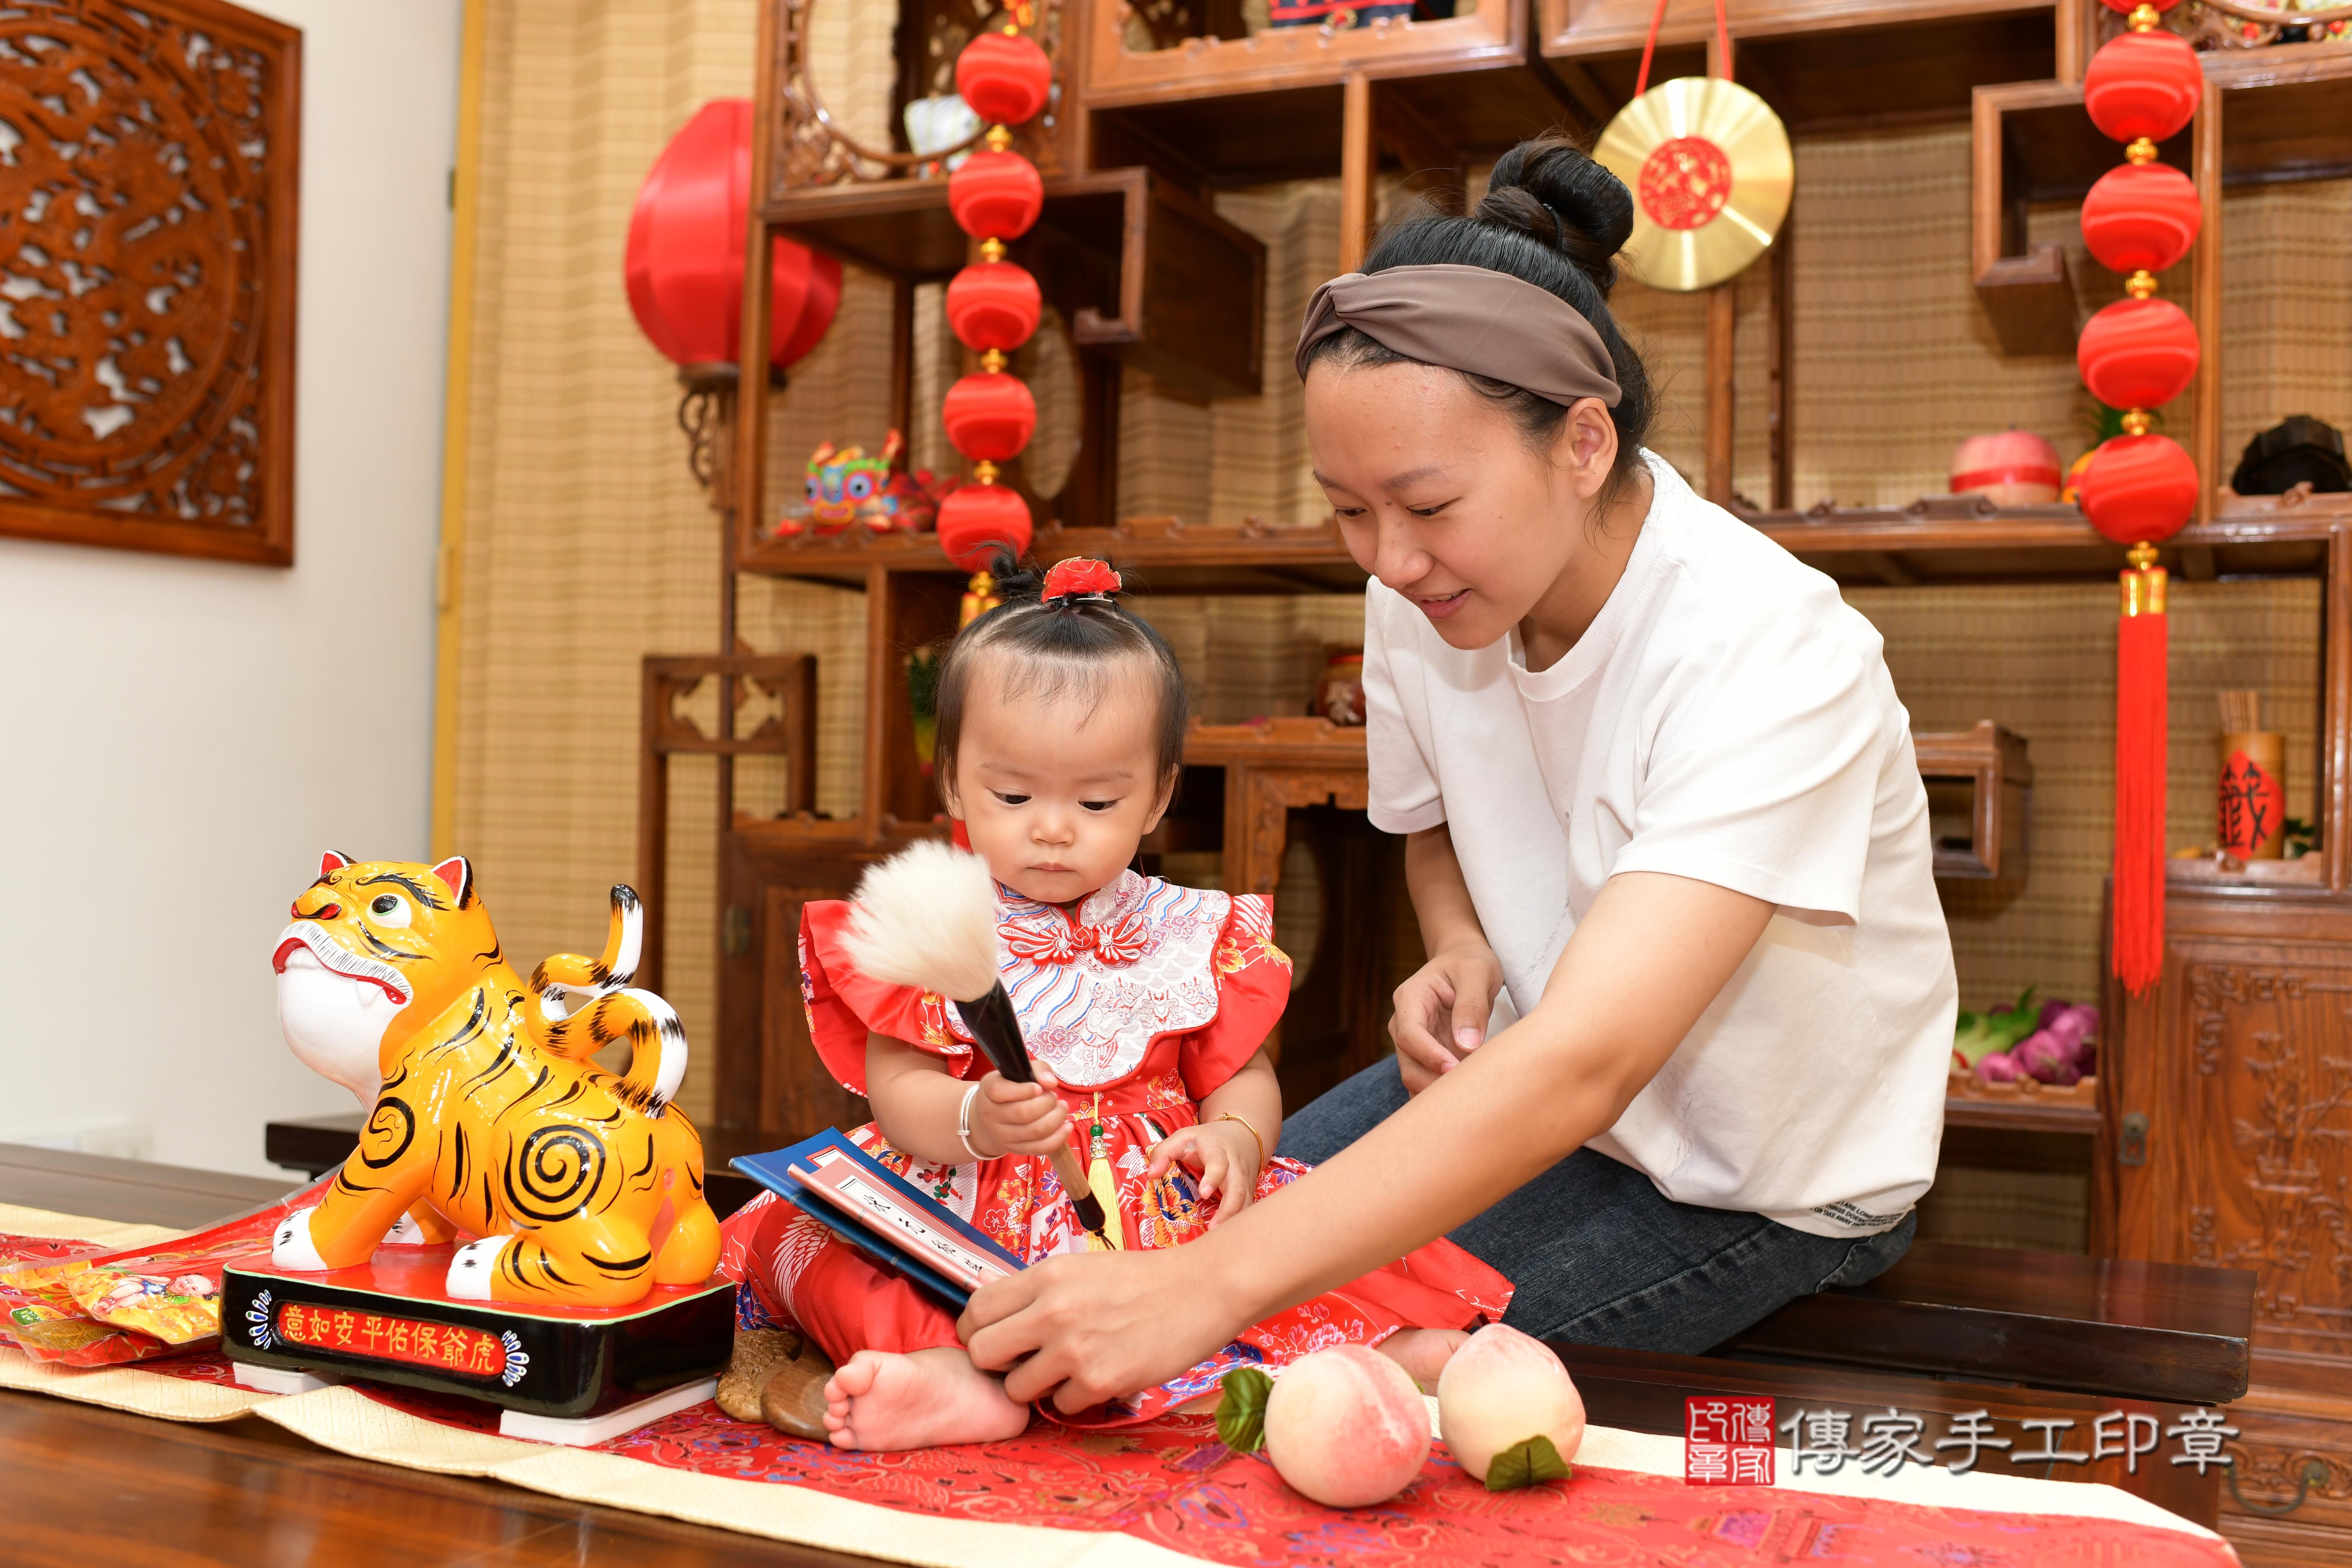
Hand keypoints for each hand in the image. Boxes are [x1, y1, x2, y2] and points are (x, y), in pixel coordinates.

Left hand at [961, 1244, 1244, 1411]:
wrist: (1199, 1290)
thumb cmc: (1140, 1279)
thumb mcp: (1079, 1268)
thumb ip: (1037, 1292)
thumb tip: (997, 1320)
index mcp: (1046, 1276)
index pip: (976, 1310)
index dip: (975, 1330)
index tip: (991, 1338)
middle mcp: (1053, 1312)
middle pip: (982, 1353)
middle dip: (996, 1363)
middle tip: (1019, 1361)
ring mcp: (1075, 1349)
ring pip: (1017, 1388)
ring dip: (1036, 1385)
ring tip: (1066, 1369)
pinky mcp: (1100, 1381)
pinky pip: (1062, 1405)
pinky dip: (1076, 1397)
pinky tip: (1099, 1374)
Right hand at [969, 1066, 1070, 1158]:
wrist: (992, 1117)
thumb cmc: (1011, 1088)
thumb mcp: (1020, 1071)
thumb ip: (1037, 1070)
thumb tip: (1051, 1083)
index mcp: (989, 1090)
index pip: (999, 1091)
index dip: (1023, 1090)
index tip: (1039, 1088)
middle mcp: (991, 1114)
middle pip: (1023, 1113)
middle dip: (1047, 1103)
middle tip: (1053, 1097)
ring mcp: (1002, 1135)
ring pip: (1035, 1131)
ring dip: (1056, 1118)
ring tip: (1061, 1108)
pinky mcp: (1015, 1150)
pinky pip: (1040, 1148)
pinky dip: (1059, 1137)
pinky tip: (1066, 1126)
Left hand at [1145, 1120, 1261, 1224]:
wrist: (1241, 1135)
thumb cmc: (1206, 1139)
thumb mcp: (1182, 1138)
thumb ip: (1163, 1152)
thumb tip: (1151, 1174)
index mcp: (1217, 1150)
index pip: (1218, 1163)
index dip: (1213, 1178)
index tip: (1204, 1193)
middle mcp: (1235, 1166)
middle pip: (1238, 1188)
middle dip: (1228, 1209)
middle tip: (1213, 1228)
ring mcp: (1245, 1179)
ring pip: (1246, 1201)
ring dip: (1234, 1219)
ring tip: (1217, 1235)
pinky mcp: (1250, 1191)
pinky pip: (1248, 1207)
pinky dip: (1239, 1221)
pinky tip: (1226, 1233)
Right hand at [1389, 941, 1504, 1094]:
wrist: (1464, 962)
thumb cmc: (1470, 963)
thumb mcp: (1477, 972)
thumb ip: (1471, 1005)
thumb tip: (1467, 1045)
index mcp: (1410, 999)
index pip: (1410, 1034)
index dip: (1430, 1056)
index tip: (1456, 1069)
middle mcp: (1404, 1023)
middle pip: (1408, 1063)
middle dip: (1434, 1082)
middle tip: (1468, 1093)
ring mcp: (1414, 1042)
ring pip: (1415, 1077)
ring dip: (1438, 1092)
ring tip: (1470, 1098)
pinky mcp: (1426, 1056)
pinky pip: (1426, 1081)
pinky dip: (1441, 1094)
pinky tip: (1462, 1101)